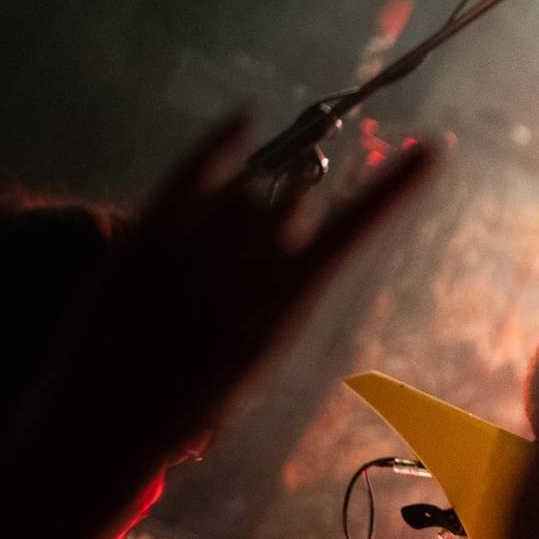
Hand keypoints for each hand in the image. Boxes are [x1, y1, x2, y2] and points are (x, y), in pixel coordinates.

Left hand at [27, 116, 434, 470]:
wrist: (107, 421)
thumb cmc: (192, 394)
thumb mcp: (256, 353)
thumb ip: (283, 287)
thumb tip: (296, 213)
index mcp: (286, 307)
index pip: (351, 231)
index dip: (393, 188)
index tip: (431, 149)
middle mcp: (246, 272)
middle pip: (287, 206)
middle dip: (280, 214)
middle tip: (243, 256)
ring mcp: (194, 251)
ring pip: (244, 193)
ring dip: (240, 207)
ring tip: (205, 262)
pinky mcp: (148, 235)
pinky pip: (194, 170)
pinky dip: (221, 142)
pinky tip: (245, 117)